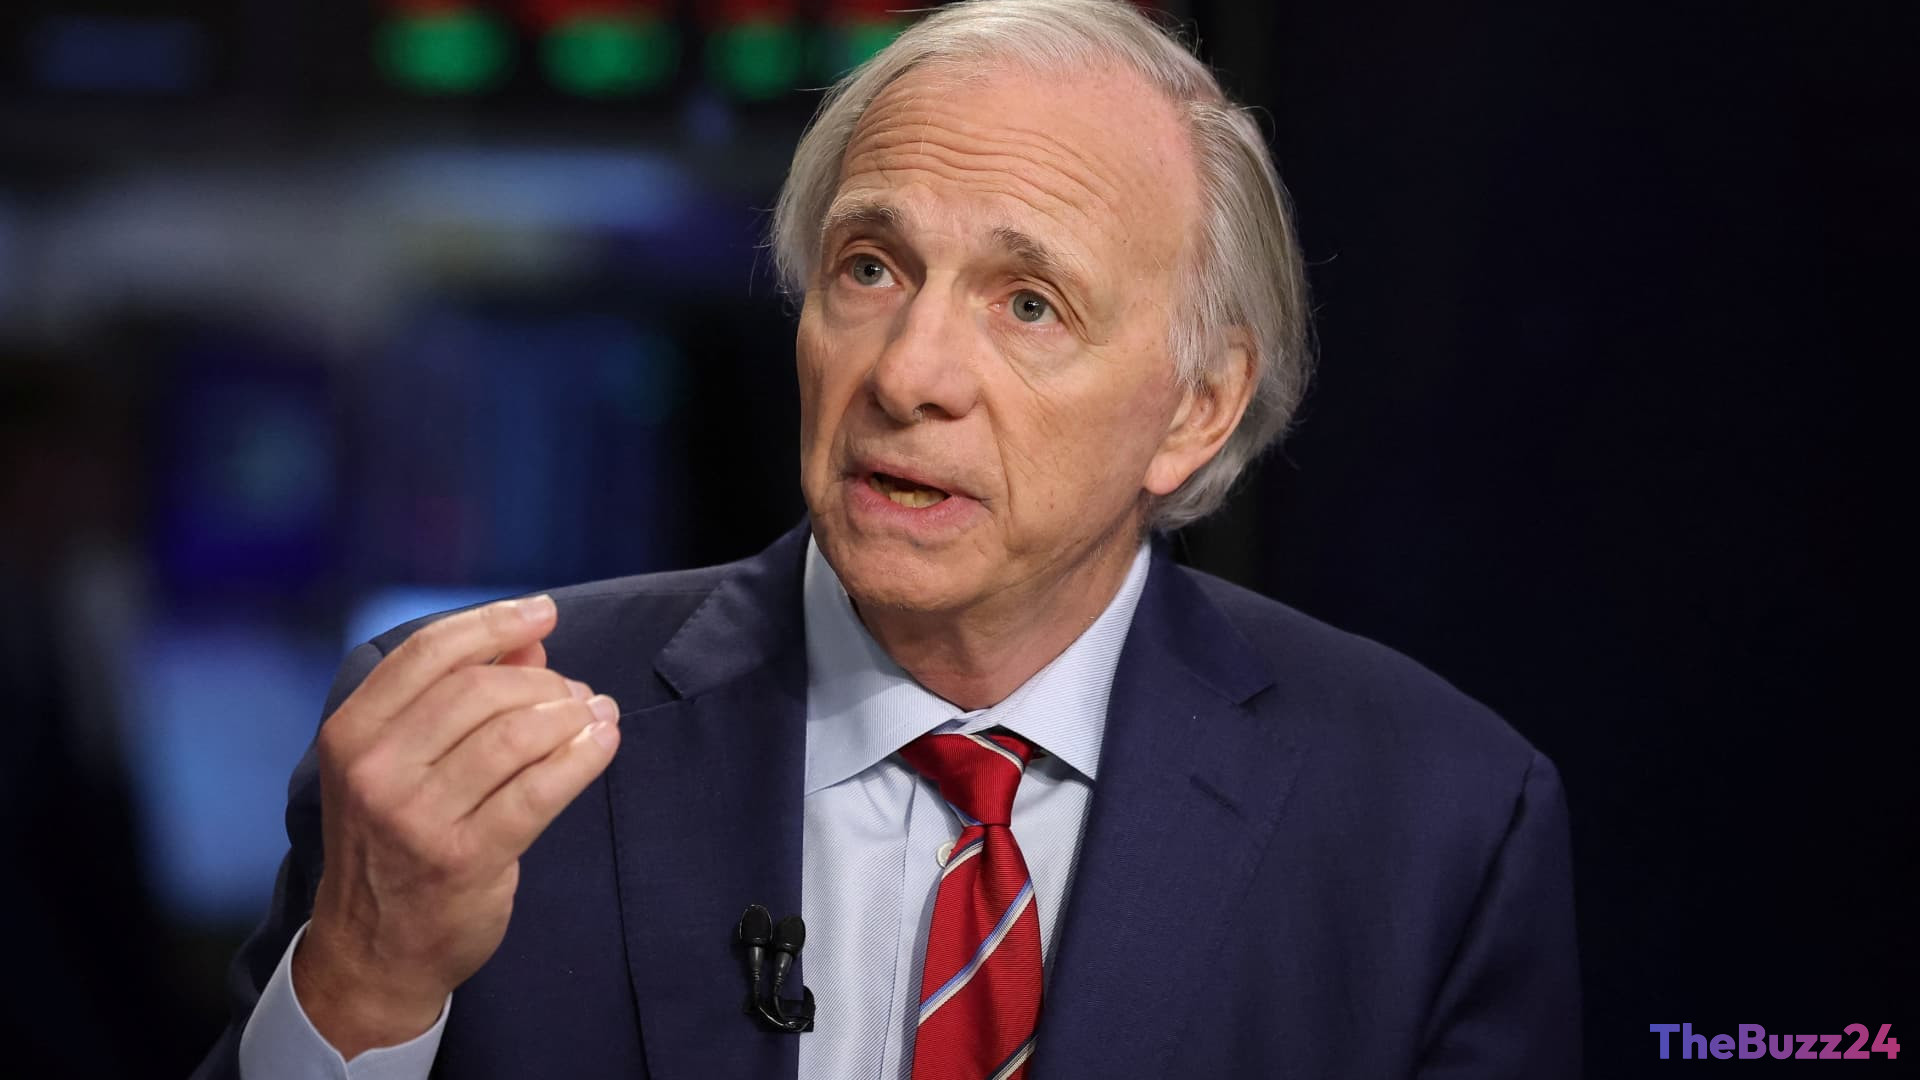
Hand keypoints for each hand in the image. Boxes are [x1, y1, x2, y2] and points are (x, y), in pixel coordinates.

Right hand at [292, 595, 620, 1057]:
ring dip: (569, 714)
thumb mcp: (398, 766)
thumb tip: (530, 641)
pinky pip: (540, 789)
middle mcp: (376, 771)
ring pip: (515, 735)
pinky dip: (582, 756)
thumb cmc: (392, 846)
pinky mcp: (466, 857)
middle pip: (480, 690)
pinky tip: (604, 741)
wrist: (374, 952)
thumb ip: (457, 697)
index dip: (494, 622)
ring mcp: (418, 817)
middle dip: (543, 681)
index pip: (429, 652)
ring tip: (595, 714)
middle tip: (576, 692)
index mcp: (352, 734)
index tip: (544, 611)